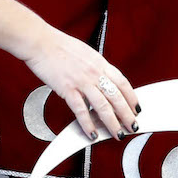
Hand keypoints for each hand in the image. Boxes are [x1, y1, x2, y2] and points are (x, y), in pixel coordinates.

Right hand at [22, 28, 138, 141]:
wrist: (40, 42)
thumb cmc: (59, 45)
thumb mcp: (85, 52)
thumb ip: (95, 67)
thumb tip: (102, 79)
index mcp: (100, 62)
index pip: (122, 82)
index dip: (131, 97)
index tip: (136, 108)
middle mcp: (94, 72)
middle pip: (116, 97)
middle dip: (127, 115)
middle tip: (133, 127)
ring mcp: (82, 81)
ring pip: (103, 107)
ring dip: (112, 123)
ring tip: (117, 134)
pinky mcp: (68, 89)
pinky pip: (81, 110)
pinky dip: (88, 124)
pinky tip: (92, 133)